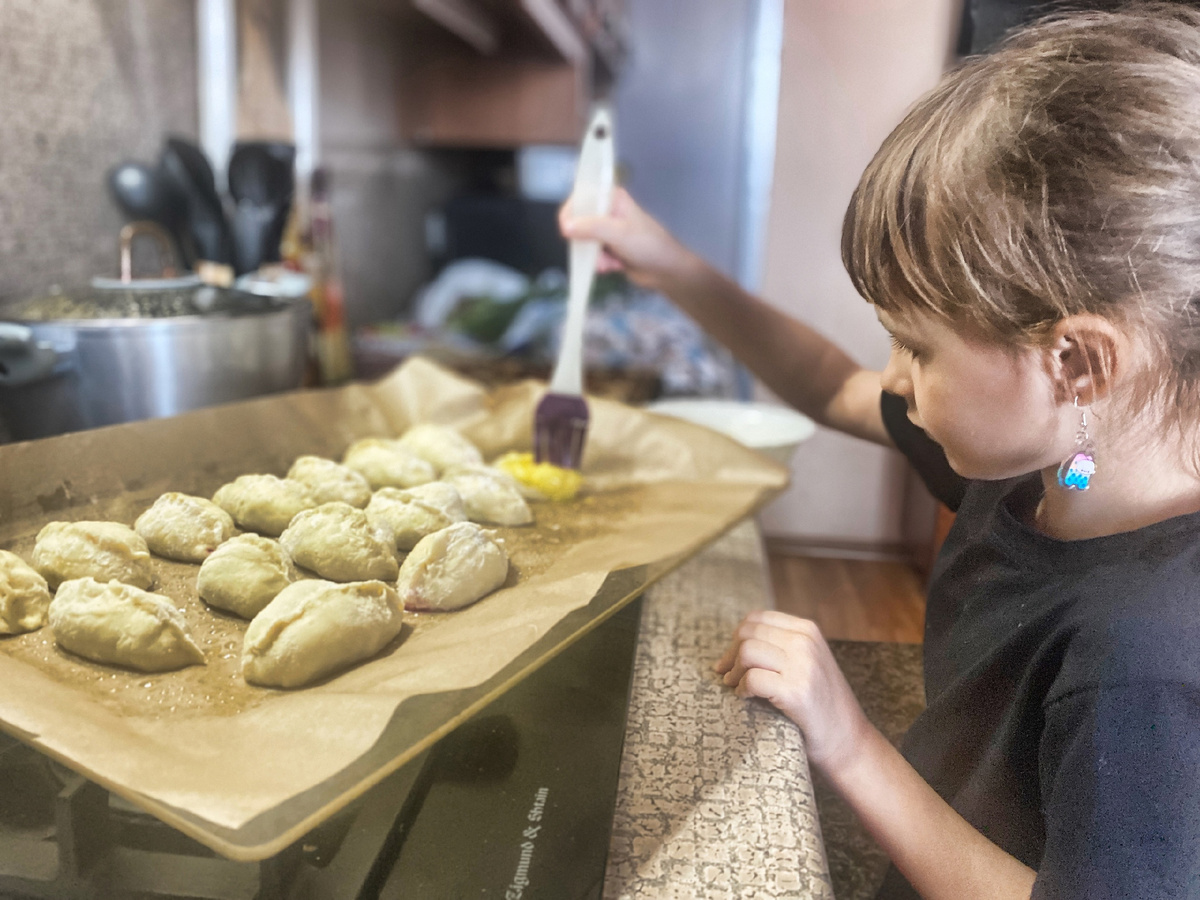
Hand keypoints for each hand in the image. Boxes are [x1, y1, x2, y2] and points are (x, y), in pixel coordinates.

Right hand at [559, 187, 697, 291]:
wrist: (666, 270)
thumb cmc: (648, 245)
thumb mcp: (619, 233)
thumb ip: (591, 227)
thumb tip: (566, 226)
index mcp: (611, 198)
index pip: (581, 198)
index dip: (571, 214)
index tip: (567, 232)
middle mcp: (608, 212)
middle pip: (579, 223)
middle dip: (584, 242)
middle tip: (592, 253)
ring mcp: (608, 231)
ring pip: (585, 243)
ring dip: (594, 257)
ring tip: (607, 264)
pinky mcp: (609, 248)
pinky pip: (593, 255)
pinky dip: (600, 264)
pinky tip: (614, 267)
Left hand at [715, 610, 871, 773]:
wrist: (849, 741)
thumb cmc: (821, 705)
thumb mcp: (808, 661)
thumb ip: (782, 645)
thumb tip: (736, 641)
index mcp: (807, 630)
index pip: (756, 618)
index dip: (736, 638)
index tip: (730, 659)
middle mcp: (806, 642)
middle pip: (747, 633)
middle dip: (730, 655)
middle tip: (728, 675)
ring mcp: (803, 666)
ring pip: (747, 651)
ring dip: (734, 671)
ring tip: (736, 686)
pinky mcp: (797, 692)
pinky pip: (753, 679)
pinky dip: (742, 689)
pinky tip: (746, 698)